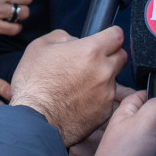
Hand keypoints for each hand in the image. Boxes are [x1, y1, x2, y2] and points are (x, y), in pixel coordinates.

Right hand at [10, 27, 127, 146]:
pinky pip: (107, 100)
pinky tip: (79, 101)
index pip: (117, 35)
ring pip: (114, 80)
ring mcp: (107, 93)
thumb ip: (64, 37)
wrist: (34, 120)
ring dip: (102, 79)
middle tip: (91, 62)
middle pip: (122, 57)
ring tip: (79, 86)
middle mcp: (104, 71)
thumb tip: (75, 41)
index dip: (110, 35)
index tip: (106, 39)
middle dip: (110, 56)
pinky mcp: (105, 112)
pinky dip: (97, 98)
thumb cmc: (34, 83)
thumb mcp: (40, 46)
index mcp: (90, 51)